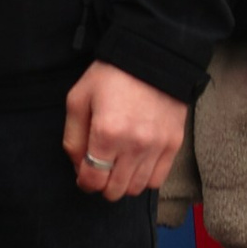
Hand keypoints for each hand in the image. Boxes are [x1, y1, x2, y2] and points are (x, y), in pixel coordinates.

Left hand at [63, 64, 187, 201]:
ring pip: (136, 188)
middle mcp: (134, 144)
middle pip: (114, 190)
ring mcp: (157, 146)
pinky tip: (138, 163)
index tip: (84, 175)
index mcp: (107, 133)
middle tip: (101, 169)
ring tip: (120, 166)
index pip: (92, 180)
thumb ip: (73, 138)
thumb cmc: (111, 76)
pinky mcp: (173, 144)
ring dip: (124, 183)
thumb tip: (79, 168)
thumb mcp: (78, 100)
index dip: (84, 182)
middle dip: (102, 184)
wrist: (153, 57)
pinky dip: (145, 178)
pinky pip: (158, 179)